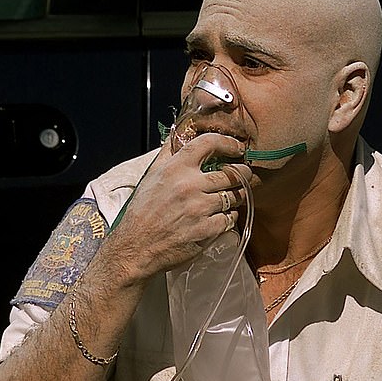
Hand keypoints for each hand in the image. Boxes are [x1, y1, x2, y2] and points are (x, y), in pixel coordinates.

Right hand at [108, 132, 252, 282]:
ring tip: (234, 195)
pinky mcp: (208, 230)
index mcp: (176, 168)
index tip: (237, 148)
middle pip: (230, 173)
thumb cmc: (142, 211)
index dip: (228, 143)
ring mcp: (201, 209)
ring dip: (237, 195)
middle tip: (245, 173)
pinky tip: (223, 216)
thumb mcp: (152, 176)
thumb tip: (179, 134)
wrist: (137, 247)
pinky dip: (230, 216)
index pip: (209, 144)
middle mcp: (190, 186)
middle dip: (242, 172)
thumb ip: (168, 153)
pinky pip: (230, 218)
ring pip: (233, 196)